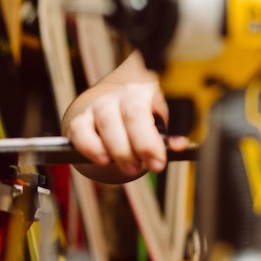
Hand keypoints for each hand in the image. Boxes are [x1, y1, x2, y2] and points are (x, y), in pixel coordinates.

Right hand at [62, 53, 184, 181]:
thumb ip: (170, 136)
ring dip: (119, 150)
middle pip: (132, 113)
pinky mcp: (80, 118)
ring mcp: (100, 104)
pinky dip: (91, 147)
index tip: (158, 162)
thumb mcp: (160, 127)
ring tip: (131, 168)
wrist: (113, 111)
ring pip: (107, 122)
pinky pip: (80, 131)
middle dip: (141, 145)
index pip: (153, 109)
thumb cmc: (142, 122)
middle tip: (148, 167)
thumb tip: (180, 145)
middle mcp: (124, 94)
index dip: (152, 139)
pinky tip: (103, 160)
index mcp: (148, 92)